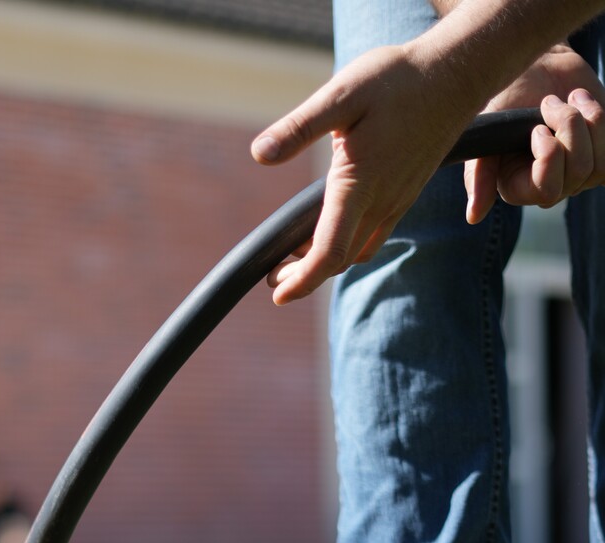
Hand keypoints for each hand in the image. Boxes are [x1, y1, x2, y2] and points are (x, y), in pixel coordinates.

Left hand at [251, 43, 479, 304]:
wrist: (457, 72)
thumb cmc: (397, 80)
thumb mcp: (342, 94)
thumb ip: (300, 128)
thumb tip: (260, 153)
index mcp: (360, 185)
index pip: (330, 252)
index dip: (302, 280)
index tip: (277, 295)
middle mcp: (382, 203)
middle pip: (341, 260)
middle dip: (306, 277)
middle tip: (275, 278)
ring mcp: (397, 201)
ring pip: (359, 251)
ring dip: (327, 262)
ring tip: (295, 259)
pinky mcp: (405, 194)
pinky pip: (373, 235)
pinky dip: (348, 245)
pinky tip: (330, 231)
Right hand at [465, 45, 604, 222]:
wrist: (538, 69)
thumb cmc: (507, 100)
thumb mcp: (487, 136)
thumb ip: (478, 176)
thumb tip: (474, 216)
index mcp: (519, 188)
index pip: (548, 191)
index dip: (550, 155)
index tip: (536, 128)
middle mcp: (550, 187)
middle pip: (578, 173)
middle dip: (569, 127)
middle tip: (549, 103)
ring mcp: (578, 173)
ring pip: (599, 164)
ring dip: (588, 121)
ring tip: (570, 99)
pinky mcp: (601, 154)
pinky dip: (600, 119)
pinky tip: (583, 102)